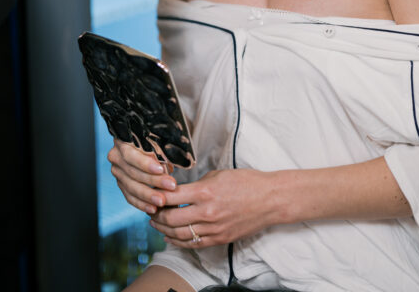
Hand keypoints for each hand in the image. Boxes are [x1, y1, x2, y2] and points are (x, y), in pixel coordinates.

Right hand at [107, 139, 176, 214]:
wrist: (147, 144)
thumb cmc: (156, 138)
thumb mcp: (158, 139)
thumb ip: (160, 149)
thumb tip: (169, 163)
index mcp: (123, 140)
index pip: (132, 155)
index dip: (145, 163)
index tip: (162, 170)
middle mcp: (116, 156)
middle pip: (133, 172)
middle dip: (153, 181)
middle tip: (171, 186)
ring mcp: (117, 171)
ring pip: (131, 187)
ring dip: (148, 195)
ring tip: (163, 201)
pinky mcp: (121, 184)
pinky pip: (130, 197)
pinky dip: (142, 204)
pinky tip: (153, 209)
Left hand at [150, 168, 274, 246]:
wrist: (269, 199)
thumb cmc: (245, 182)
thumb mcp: (218, 175)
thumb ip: (196, 184)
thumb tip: (178, 190)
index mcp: (205, 192)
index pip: (171, 197)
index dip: (157, 196)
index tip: (151, 193)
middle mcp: (207, 212)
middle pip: (170, 218)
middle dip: (156, 215)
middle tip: (150, 209)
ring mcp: (213, 229)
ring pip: (179, 234)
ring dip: (164, 230)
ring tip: (156, 223)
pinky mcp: (219, 239)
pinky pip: (193, 244)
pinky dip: (178, 241)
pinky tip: (170, 237)